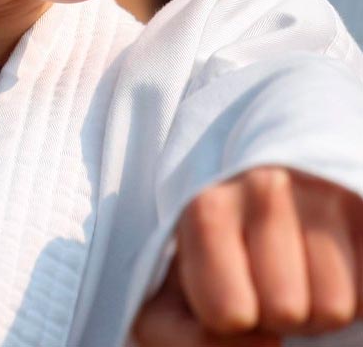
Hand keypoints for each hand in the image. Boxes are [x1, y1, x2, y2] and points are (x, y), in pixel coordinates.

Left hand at [132, 167, 362, 344]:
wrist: (258, 204)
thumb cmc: (216, 263)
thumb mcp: (174, 301)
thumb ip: (184, 339)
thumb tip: (266, 343)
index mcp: (207, 210)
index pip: (227, 313)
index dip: (230, 322)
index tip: (228, 293)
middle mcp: (263, 189)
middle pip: (285, 311)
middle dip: (278, 316)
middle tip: (269, 284)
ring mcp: (319, 191)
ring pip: (333, 306)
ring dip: (318, 308)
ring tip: (300, 274)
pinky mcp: (359, 203)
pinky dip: (355, 294)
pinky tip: (332, 265)